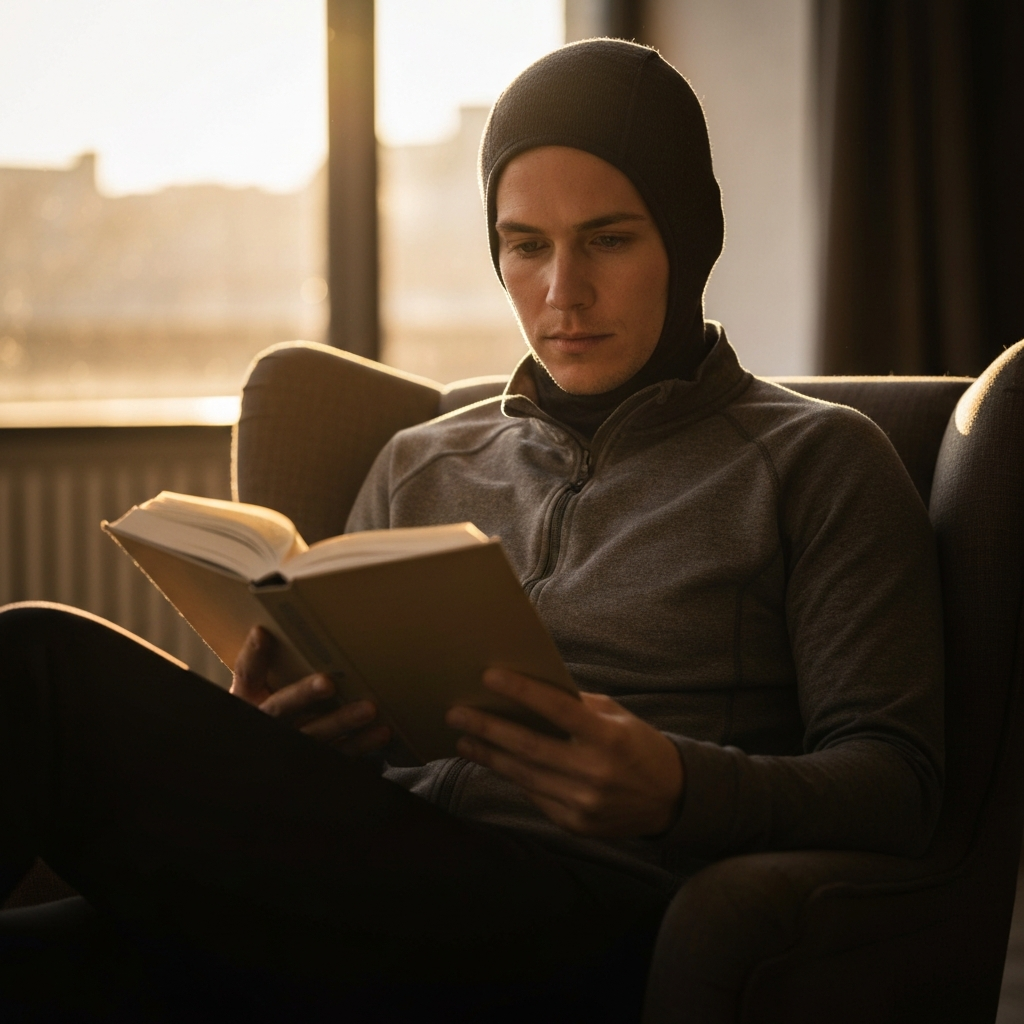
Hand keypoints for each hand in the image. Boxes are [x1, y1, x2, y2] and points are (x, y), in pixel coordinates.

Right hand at [231, 626, 390, 756]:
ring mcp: (290, 749)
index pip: (247, 675)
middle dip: (304, 695)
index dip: (253, 656)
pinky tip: (381, 732)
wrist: (267, 766)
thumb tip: (267, 629)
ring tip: (369, 709)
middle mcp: (266, 726)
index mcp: (250, 701)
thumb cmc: (273, 714)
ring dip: (342, 722)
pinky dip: (361, 744)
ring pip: (315, 735)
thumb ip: (263, 663)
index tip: (263, 632)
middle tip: (328, 682)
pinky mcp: (315, 765)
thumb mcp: (259, 691)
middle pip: (282, 709)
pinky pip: (338, 756)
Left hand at [445, 669, 683, 837]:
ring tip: (464, 740)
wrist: (670, 799)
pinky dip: (514, 777)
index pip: (557, 709)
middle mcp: (594, 772)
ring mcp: (583, 802)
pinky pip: (535, 796)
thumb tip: (530, 691)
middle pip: (529, 746)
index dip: (521, 692)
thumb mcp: (617, 716)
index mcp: (608, 737)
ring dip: (489, 756)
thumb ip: (578, 706)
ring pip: (524, 775)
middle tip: (456, 714)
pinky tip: (495, 762)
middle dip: (487, 728)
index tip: (489, 676)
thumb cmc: (638, 745)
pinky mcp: (575, 824)